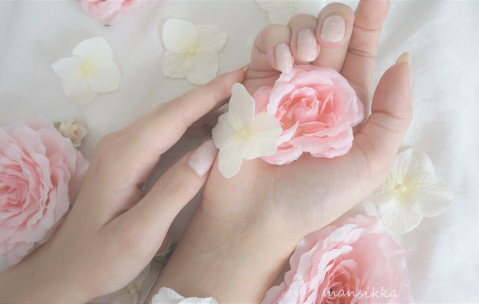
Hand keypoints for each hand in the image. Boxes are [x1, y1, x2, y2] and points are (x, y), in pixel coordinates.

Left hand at [0, 70, 243, 303]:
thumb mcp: (140, 234)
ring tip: (235, 102)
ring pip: (166, 118)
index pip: (173, 116)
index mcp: (124, 157)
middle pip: (170, 110)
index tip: (239, 76)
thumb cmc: (102, 257)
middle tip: (245, 83)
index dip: (208, 95)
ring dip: (200, 107)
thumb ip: (174, 191)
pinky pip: (160, 131)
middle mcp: (119, 144)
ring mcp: (119, 148)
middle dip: (209, 94)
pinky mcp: (124, 157)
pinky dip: (187, 123)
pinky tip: (207, 127)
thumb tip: (208, 151)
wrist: (66, 268)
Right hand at [150, 0, 411, 301]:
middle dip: (335, 21)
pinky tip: (283, 65)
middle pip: (330, 32)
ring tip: (305, 56)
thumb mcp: (370, 164)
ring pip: (296, 32)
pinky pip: (264, 46)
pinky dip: (274, 44)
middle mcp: (316, 88)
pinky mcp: (253, 84)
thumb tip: (401, 61)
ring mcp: (283, 84)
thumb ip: (392, 115)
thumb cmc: (314, 196)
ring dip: (304, 31)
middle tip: (331, 38)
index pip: (362, 51)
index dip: (370, 21)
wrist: (259, 215)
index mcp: (347, 103)